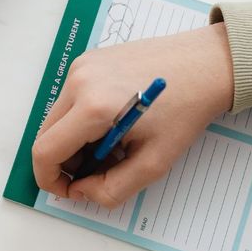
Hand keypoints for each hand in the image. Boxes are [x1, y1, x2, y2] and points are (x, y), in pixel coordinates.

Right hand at [32, 23, 234, 207]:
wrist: (205, 64)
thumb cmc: (186, 110)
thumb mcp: (154, 162)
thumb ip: (112, 188)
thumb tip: (82, 190)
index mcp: (93, 107)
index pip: (46, 151)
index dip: (51, 179)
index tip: (70, 190)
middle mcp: (79, 81)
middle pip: (47, 134)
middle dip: (66, 161)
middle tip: (99, 170)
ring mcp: (81, 66)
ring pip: (57, 117)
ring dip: (75, 140)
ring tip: (113, 145)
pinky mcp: (88, 60)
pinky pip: (70, 98)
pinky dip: (82, 119)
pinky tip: (114, 122)